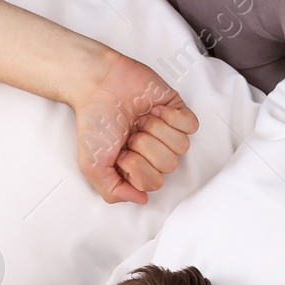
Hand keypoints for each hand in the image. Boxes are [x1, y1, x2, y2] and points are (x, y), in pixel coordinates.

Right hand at [70, 50, 197, 204]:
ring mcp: (168, 132)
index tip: (120, 152)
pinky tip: (154, 110)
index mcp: (136, 168)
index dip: (136, 167)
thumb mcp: (93, 167)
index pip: (153, 183)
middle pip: (169, 166)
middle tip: (129, 133)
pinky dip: (171, 117)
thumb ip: (113, 192)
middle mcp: (154, 153)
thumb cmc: (95, 123)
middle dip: (145, 147)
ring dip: (156, 131)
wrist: (99, 85)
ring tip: (139, 120)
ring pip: (181, 147)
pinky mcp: (178, 111)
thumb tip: (142, 199)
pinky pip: (191, 126)